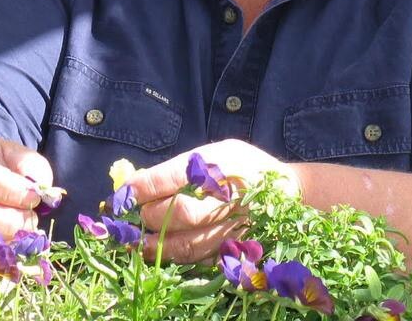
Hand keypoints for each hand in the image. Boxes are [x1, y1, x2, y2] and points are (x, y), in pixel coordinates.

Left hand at [127, 139, 299, 263]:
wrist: (289, 191)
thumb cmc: (244, 167)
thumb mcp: (217, 153)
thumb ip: (181, 166)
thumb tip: (139, 181)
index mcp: (224, 164)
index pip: (176, 177)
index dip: (145, 186)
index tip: (123, 193)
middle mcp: (231, 197)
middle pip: (182, 212)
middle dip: (151, 215)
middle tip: (135, 214)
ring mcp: (236, 227)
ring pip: (190, 243)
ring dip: (157, 243)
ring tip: (136, 240)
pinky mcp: (237, 249)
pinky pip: (202, 259)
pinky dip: (176, 256)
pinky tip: (159, 251)